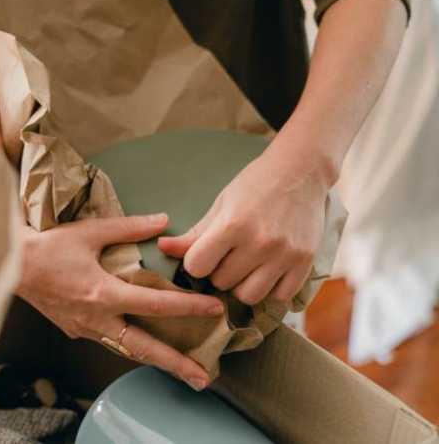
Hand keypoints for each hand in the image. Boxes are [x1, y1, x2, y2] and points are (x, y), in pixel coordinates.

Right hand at [17, 213, 224, 389]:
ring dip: (155, 361)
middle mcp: (96, 320)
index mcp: (103, 294)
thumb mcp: (90, 232)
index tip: (214, 309)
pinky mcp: (74, 330)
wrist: (9, 265)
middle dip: (175, 365)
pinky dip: (130, 346)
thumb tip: (163, 222)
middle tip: (203, 379)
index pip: (156, 305)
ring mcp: (84, 329)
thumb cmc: (48, 246)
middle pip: (144, 348)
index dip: (188, 307)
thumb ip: (129, 228)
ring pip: (126, 350)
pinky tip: (143, 346)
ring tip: (181, 370)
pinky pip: (109, 342)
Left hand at [158, 148, 327, 305]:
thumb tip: (161, 248)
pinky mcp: (305, 262)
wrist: (302, 171)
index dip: (195, 263)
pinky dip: (270, 289)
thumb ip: (194, 233)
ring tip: (246, 265)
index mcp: (233, 224)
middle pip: (222, 282)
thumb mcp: (221, 205)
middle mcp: (260, 242)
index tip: (203, 253)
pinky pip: (280, 296)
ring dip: (242, 285)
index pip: (197, 266)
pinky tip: (268, 270)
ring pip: (249, 296)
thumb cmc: (255, 185)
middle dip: (219, 272)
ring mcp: (285, 254)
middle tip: (228, 255)